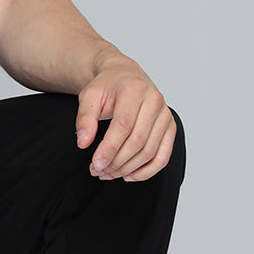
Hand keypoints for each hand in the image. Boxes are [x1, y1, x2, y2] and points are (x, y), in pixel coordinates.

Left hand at [74, 55, 176, 182]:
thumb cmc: (107, 87)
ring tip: (108, 174)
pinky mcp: (170, 127)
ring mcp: (165, 114)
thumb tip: (83, 143)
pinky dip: (147, 171)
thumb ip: (84, 118)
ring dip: (128, 169)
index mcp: (134, 89)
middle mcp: (154, 100)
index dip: (109, 148)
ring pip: (150, 151)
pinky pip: (163, 156)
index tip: (95, 164)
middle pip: (138, 141)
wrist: (125, 76)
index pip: (124, 126)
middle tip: (98, 171)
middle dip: (116, 162)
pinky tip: (129, 176)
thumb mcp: (89, 96)